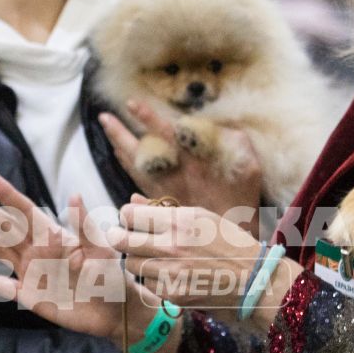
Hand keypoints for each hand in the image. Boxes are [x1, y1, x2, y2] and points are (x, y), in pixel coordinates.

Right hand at [0, 173, 133, 341]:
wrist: (113, 311)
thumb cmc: (111, 276)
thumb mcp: (101, 249)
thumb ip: (85, 225)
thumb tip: (74, 196)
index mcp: (53, 234)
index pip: (25, 210)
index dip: (7, 195)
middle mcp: (37, 250)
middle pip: (5, 226)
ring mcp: (31, 272)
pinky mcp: (29, 295)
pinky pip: (1, 287)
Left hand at [100, 103, 263, 223]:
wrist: (234, 249)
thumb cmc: (242, 205)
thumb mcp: (249, 171)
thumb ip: (238, 144)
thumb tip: (223, 128)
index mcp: (194, 165)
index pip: (166, 136)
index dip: (148, 118)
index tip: (131, 102)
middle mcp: (174, 179)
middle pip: (139, 152)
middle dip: (120, 133)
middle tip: (104, 117)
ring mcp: (164, 192)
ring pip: (133, 168)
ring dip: (119, 147)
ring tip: (108, 129)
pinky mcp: (160, 204)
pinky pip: (136, 183)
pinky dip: (127, 171)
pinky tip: (121, 159)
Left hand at [107, 197, 264, 314]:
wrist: (255, 281)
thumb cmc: (230, 245)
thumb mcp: (202, 218)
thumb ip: (164, 210)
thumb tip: (132, 201)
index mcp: (180, 219)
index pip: (129, 214)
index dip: (126, 217)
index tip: (131, 222)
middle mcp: (172, 244)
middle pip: (120, 240)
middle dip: (120, 238)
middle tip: (125, 239)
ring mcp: (171, 271)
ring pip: (130, 264)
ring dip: (137, 260)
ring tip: (154, 259)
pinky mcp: (173, 294)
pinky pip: (147, 284)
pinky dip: (153, 280)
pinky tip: (171, 276)